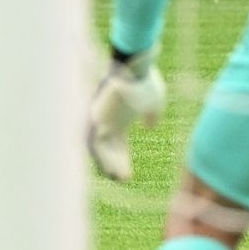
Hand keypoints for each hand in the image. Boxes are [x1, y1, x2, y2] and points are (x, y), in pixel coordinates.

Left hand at [88, 51, 165, 181]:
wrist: (135, 69)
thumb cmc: (145, 83)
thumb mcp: (154, 102)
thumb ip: (152, 115)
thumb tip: (150, 126)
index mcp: (119, 118)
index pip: (117, 144)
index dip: (122, 160)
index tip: (129, 175)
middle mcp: (106, 121)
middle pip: (106, 150)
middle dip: (114, 165)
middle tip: (123, 180)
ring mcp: (99, 120)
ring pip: (98, 149)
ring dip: (108, 165)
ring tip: (121, 178)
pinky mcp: (94, 119)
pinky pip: (94, 144)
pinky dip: (104, 158)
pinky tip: (114, 169)